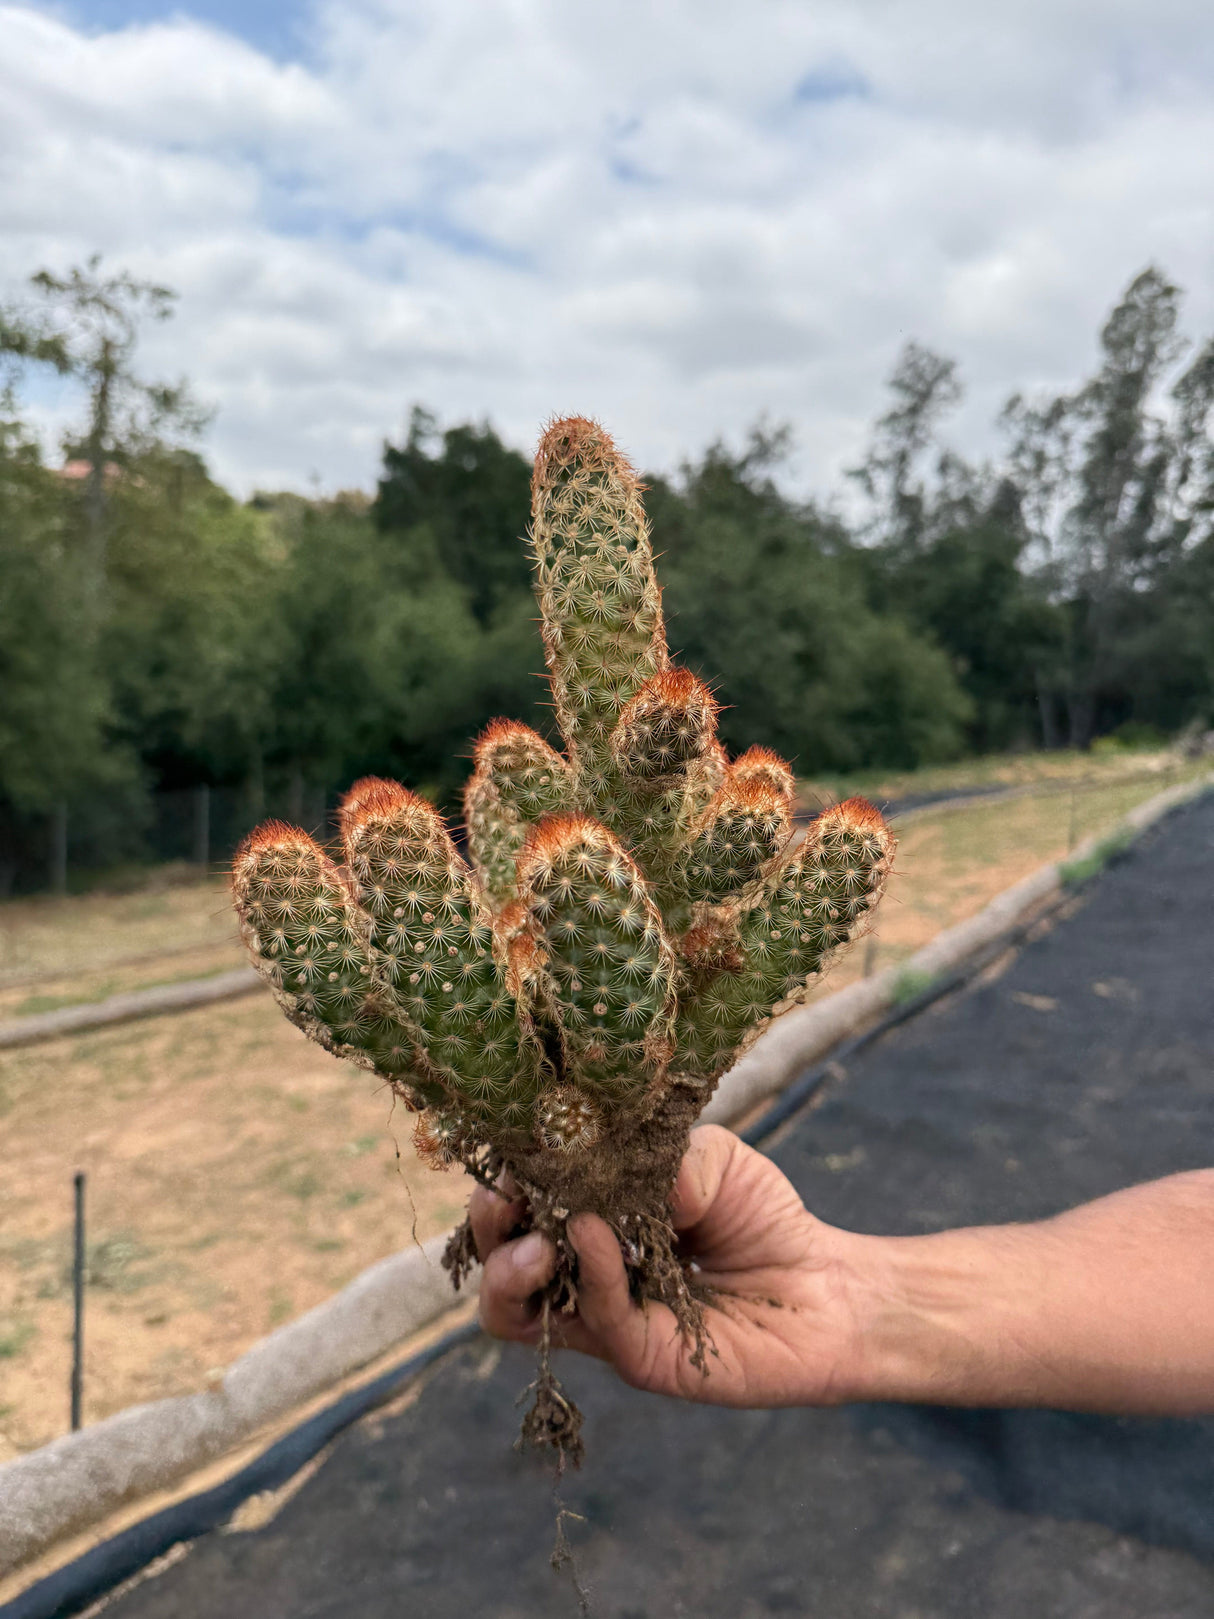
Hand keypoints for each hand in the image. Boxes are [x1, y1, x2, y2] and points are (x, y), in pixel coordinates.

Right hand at [470, 1124, 868, 1406]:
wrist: (827, 1287)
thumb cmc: (764, 1218)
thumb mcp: (711, 1158)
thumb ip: (659, 1160)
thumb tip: (610, 1184)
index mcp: (592, 1219)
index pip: (521, 1202)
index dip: (507, 1176)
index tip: (516, 1152)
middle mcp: (585, 1271)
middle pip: (498, 1259)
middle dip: (489, 1227)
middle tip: (505, 1201)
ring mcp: (604, 1318)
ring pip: (515, 1311)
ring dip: (509, 1270)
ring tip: (536, 1242)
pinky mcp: (637, 1356)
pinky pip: (593, 1319)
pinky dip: (589, 1273)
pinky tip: (595, 1234)